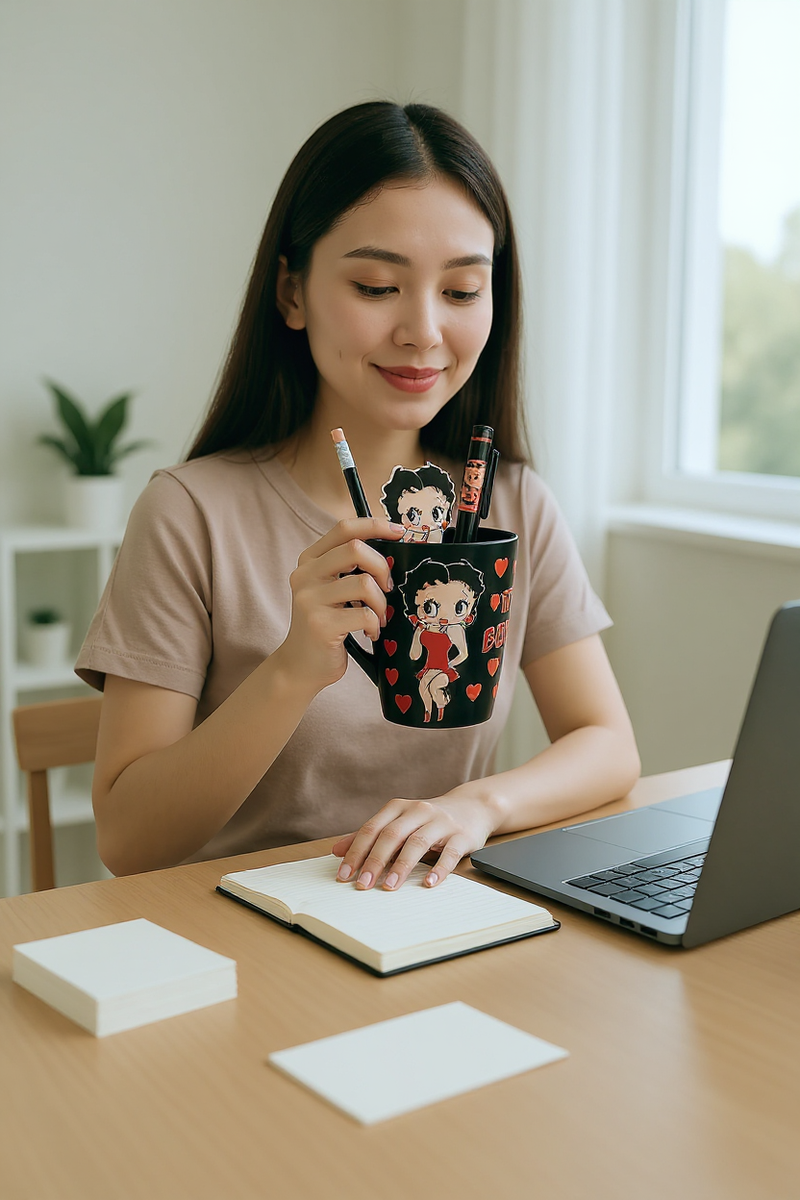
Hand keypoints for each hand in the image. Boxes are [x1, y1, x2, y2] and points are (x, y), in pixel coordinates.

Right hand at [273, 517, 403, 693]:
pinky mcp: (320, 624)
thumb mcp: (330, 590)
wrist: (299, 666)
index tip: (399, 532)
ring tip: (377, 618)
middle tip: (387, 589)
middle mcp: (305, 575)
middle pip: (356, 549)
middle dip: (382, 568)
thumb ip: (349, 569)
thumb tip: (391, 554)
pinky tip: (370, 633)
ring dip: (381, 603)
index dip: (375, 525)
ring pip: (364, 584)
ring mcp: (310, 600)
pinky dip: (374, 624)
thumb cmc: (325, 626)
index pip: (343, 528)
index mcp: (309, 561)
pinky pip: (364, 614)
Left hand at [331, 790, 498, 890]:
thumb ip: (370, 836)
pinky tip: (428, 883)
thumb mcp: (398, 823)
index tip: (344, 874)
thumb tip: (336, 851)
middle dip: (375, 861)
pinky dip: (438, 869)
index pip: (372, 829)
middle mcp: (418, 811)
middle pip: (392, 835)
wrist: (472, 807)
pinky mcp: (462, 836)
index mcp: (398, 808)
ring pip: (418, 843)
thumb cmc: (428, 819)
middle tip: (362, 885)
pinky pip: (449, 853)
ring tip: (390, 887)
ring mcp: (441, 822)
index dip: (356, 852)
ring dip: (402, 866)